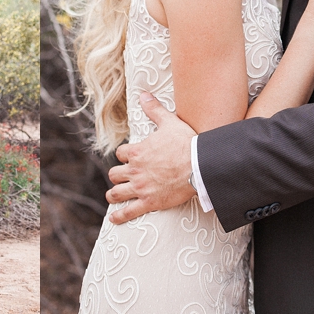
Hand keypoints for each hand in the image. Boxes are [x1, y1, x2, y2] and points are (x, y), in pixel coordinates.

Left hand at [105, 92, 196, 223]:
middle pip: (115, 174)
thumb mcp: (169, 122)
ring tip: (113, 196)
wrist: (199, 165)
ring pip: (117, 192)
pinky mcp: (149, 202)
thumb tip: (144, 94)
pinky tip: (114, 219)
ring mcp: (140, 187)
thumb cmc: (186, 143)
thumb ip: (154, 109)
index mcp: (137, 151)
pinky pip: (129, 211)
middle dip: (117, 175)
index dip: (124, 156)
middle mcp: (135, 170)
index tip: (129, 158)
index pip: (120, 154)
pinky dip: (119, 216)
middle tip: (122, 177)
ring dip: (114, 194)